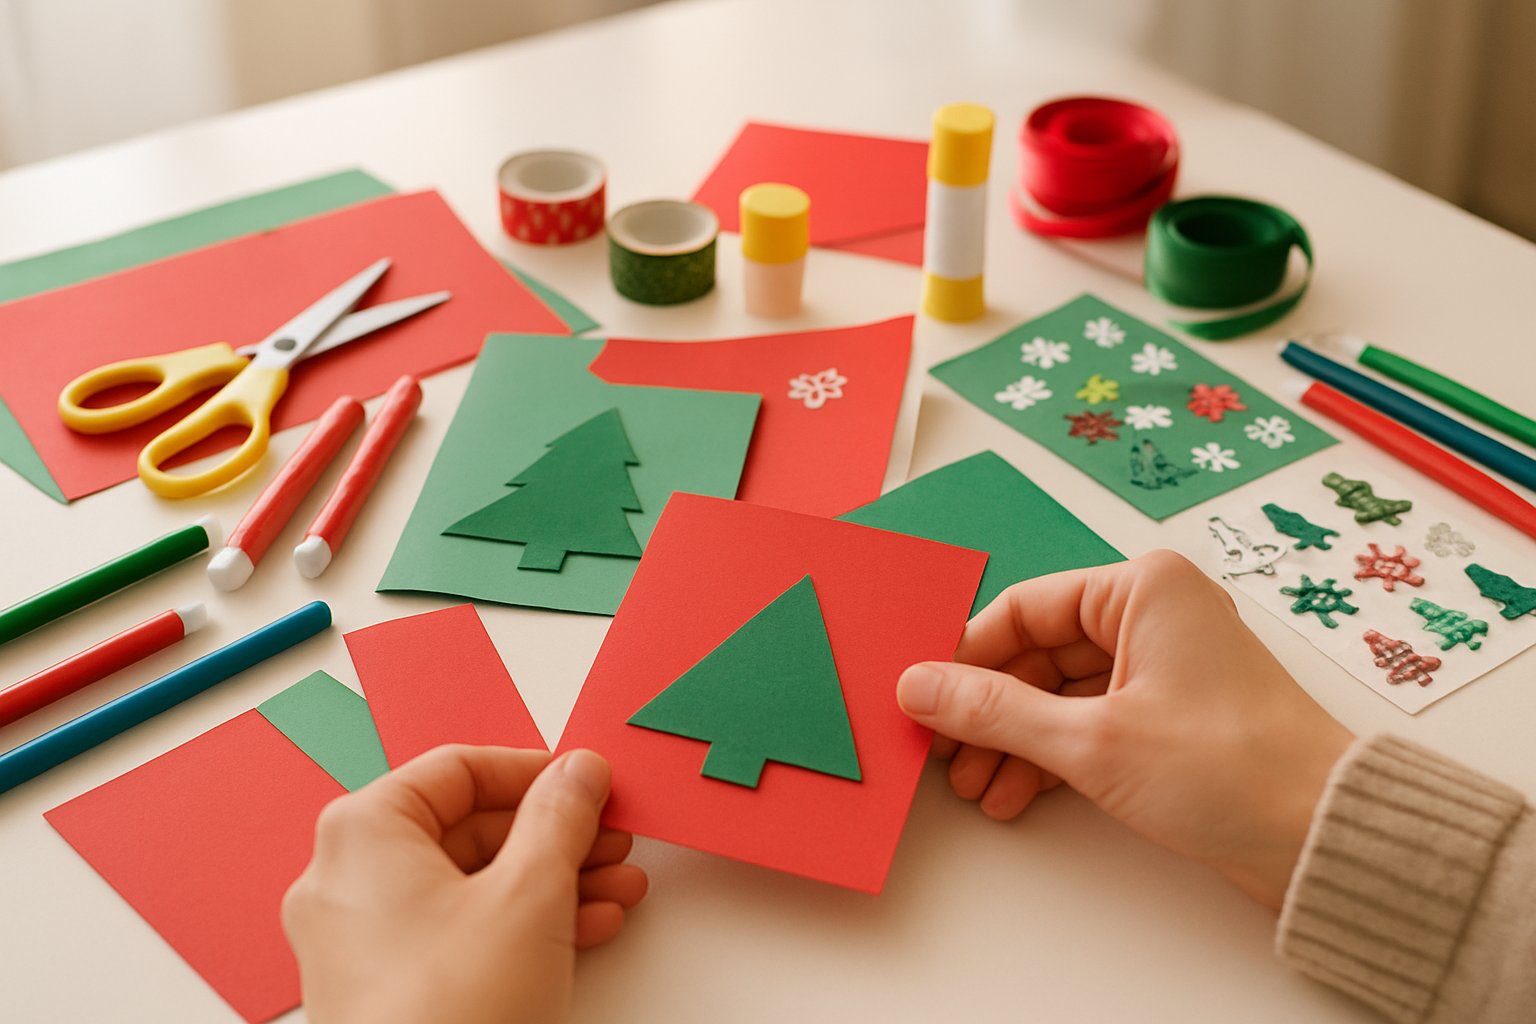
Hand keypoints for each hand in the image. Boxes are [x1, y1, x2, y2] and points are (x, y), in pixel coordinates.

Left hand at [283, 746, 647, 1023]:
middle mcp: (347, 880)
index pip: (457, 769)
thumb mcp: (530, 893)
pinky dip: (520, 923)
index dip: (533, 772)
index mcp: (363, 834)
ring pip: (470, 884)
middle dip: (554, 835)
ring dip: (552, 880)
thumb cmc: (456, 1012)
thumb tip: (577, 773)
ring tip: (618, 889)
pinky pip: (458, 931)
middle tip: (613, 840)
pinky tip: (588, 928)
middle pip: (467, 828)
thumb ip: (561, 817)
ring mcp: (361, 940)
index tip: (586, 783)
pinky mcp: (385, 989)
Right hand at [897, 550, 1352, 908]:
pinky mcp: (1169, 715)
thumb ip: (995, 711)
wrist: (1322, 838)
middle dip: (988, 711)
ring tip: (977, 787)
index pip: (1024, 608)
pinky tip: (1014, 794)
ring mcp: (1163, 667)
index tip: (924, 698)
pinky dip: (1050, 756)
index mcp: (1141, 590)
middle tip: (945, 755)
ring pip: (1058, 692)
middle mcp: (1152, 616)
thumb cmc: (1232, 770)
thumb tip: (920, 688)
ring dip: (1013, 740)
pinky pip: (1088, 721)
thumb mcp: (1091, 741)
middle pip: (1037, 652)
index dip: (966, 657)